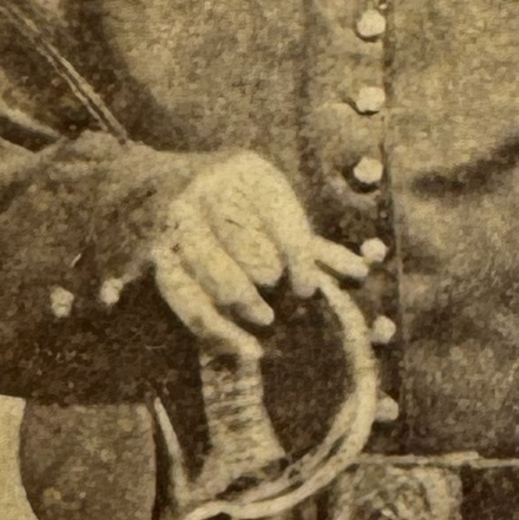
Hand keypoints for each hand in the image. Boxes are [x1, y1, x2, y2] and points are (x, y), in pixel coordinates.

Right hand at [149, 153, 368, 360]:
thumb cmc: (235, 203)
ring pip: (216, 276)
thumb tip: (361, 273)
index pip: (280, 218)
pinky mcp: (159, 255)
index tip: (307, 289)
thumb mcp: (272, 207)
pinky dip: (217, 329)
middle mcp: (207, 191)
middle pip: (246, 247)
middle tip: (277, 298)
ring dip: (244, 303)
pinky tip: (243, 347)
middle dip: (266, 277)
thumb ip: (310, 242)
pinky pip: (188, 300)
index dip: (299, 258)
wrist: (158, 184)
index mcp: (246, 172)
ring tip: (265, 319)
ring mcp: (179, 223)